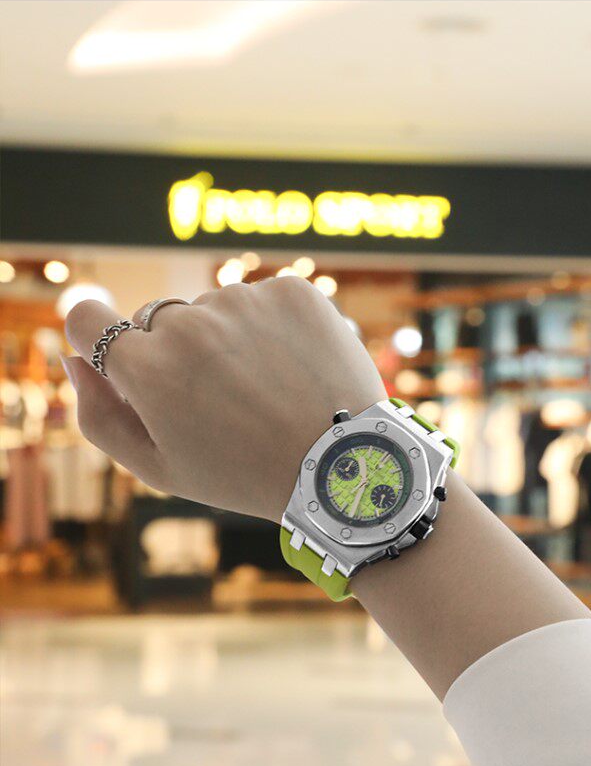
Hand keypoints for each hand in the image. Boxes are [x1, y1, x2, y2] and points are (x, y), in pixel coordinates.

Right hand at [62, 278, 385, 522]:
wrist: (341, 465)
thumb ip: (98, 414)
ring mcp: (243, 300)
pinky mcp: (292, 292)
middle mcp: (189, 322)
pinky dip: (271, 328)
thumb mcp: (158, 467)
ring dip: (228, 340)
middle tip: (220, 401)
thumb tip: (73, 359)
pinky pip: (262, 301)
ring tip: (265, 391)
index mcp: (146, 366)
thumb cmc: (243, 473)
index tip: (125, 360)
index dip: (98, 339)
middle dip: (176, 354)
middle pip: (157, 321)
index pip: (86, 319)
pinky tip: (291, 370)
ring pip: (214, 310)